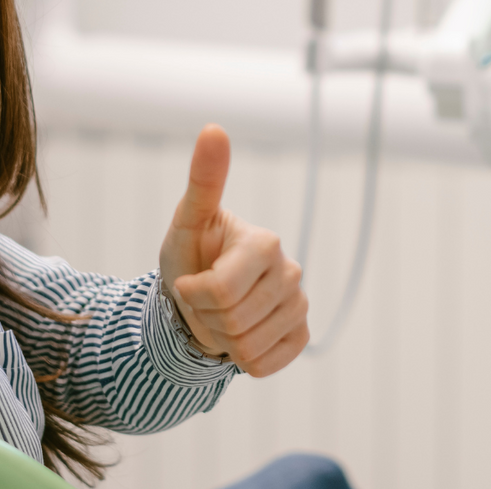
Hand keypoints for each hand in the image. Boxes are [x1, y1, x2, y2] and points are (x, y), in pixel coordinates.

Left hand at [158, 125, 308, 374]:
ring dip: (221, 339)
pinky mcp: (302, 334)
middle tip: (205, 301)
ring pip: (247, 347)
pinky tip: (240, 333)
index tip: (190, 280)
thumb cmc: (192, 254)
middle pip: (233, 321)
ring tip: (220, 315)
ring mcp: (299, 304)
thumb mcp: (189, 220)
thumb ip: (203, 179)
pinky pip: (264, 364)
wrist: (200, 297)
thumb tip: (213, 127)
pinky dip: (242, 358)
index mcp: (265, 242)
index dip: (192, 294)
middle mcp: (291, 271)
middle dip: (206, 318)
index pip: (219, 292)